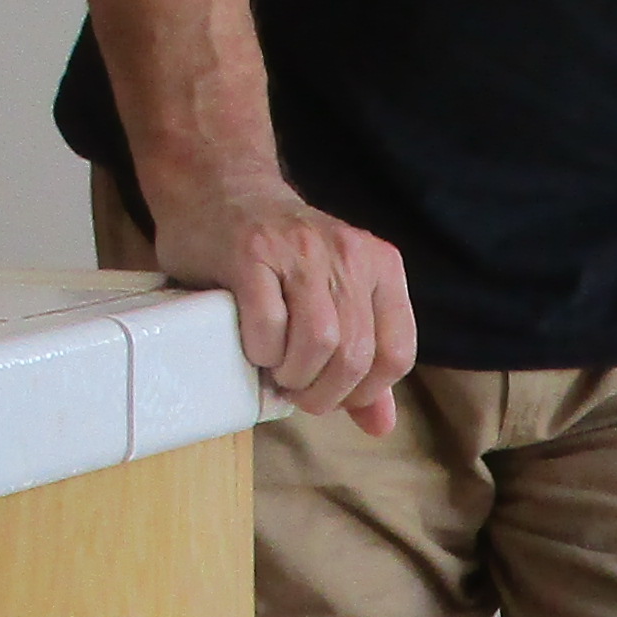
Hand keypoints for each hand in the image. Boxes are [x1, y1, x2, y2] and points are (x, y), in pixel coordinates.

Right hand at [146, 174, 415, 435]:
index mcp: (381, 266)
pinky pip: (269, 327)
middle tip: (296, 390)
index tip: (334, 393)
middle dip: (323, 393)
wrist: (219, 190)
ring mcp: (301, 250)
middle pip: (355, 356)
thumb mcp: (334, 300)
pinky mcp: (252, 253)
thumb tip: (382, 426)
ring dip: (292, 374)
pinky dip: (261, 352)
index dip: (365, 391)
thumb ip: (363, 360)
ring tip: (276, 368)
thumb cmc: (279, 259)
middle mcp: (349, 253)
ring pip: (319, 344)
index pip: (397, 354)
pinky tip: (253, 345)